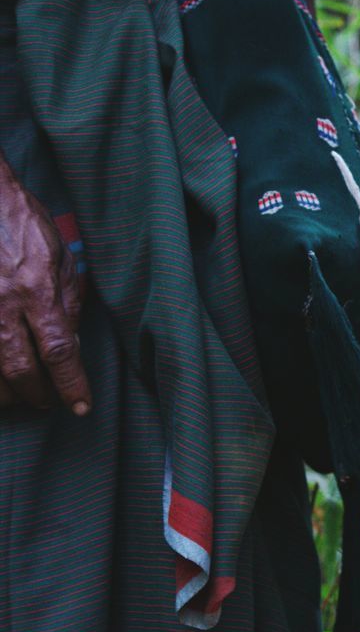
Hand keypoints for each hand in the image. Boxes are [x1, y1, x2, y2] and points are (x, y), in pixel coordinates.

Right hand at [0, 154, 90, 414]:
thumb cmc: (24, 225)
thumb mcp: (61, 259)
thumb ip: (68, 301)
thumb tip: (70, 342)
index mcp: (37, 291)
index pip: (58, 351)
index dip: (70, 384)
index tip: (80, 406)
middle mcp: (2, 305)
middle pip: (19, 369)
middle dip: (36, 394)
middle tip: (48, 404)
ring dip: (5, 392)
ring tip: (19, 397)